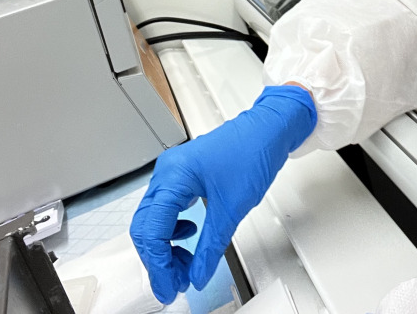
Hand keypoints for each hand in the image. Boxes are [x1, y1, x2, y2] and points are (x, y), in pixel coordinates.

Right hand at [129, 85, 315, 302]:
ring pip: (154, 218)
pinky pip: (166, 207)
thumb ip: (210, 247)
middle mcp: (167, 172)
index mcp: (173, 177)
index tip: (169, 287)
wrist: (270, 128)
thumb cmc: (253, 151)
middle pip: (146, 226)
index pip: (151, 231)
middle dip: (159, 258)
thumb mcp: (232, 209)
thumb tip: (197, 274)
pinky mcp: (183, 174)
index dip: (159, 265)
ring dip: (166, 245)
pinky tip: (191, 233)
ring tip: (185, 263)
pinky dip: (174, 228)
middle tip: (175, 281)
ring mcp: (173, 171)